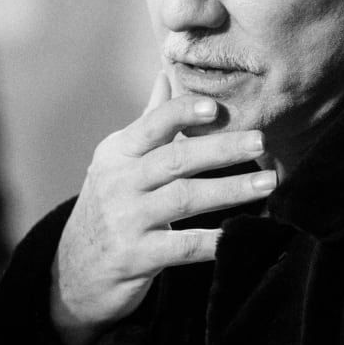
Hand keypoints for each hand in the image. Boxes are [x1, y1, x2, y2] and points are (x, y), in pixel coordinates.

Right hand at [50, 72, 276, 344]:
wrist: (74, 272)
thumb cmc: (109, 208)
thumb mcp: (118, 162)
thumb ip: (149, 122)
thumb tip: (168, 72)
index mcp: (118, 153)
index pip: (152, 124)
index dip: (183, 112)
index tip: (217, 106)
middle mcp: (119, 182)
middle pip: (175, 159)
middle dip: (221, 148)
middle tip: (261, 141)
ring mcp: (125, 221)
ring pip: (184, 199)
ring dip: (230, 190)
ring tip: (269, 184)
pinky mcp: (135, 257)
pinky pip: (182, 247)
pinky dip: (213, 241)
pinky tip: (239, 235)